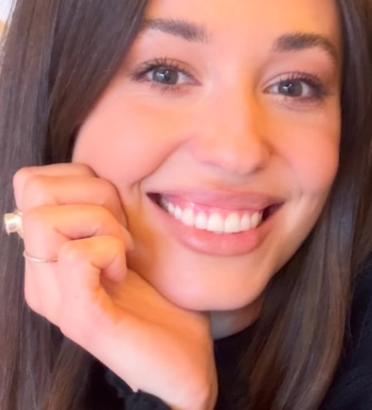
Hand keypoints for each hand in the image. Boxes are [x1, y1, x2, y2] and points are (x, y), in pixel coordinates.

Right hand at [13, 163, 217, 409]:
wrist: (183, 360)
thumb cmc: (161, 296)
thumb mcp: (130, 240)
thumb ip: (105, 211)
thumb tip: (100, 166)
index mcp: (48, 254)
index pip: (33, 180)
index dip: (83, 179)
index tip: (119, 211)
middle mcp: (40, 275)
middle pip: (34, 191)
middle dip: (94, 196)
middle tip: (124, 232)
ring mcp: (54, 299)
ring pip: (46, 220)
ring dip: (103, 224)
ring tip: (125, 254)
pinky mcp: (80, 319)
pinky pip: (75, 257)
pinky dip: (110, 252)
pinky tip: (124, 273)